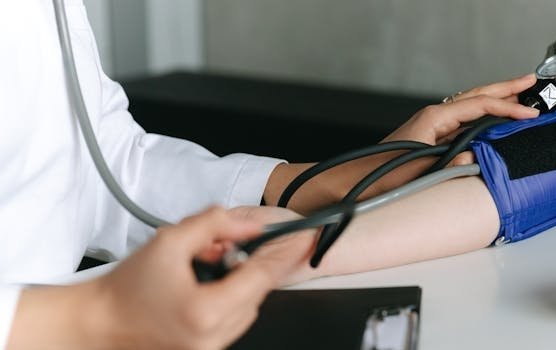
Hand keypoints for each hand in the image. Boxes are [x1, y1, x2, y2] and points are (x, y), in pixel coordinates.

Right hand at [11, 206, 315, 349]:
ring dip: (241, 283)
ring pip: (249, 308)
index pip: (263, 277)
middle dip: (250, 264)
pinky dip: (231, 300)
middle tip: (226, 247)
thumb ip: (215, 224)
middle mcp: (213, 337)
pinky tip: (207, 286)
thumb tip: (250, 224)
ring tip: (206, 267)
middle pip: (258, 292)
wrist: (100, 322)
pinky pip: (234, 321)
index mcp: (207, 310)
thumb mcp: (170, 241)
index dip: (286, 252)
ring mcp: (211, 349)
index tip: (305, 236)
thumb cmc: (127, 286)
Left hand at [382, 74, 539, 164]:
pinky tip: (493, 117)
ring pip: (472, 105)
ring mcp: (433, 124)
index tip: (530, 113)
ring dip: (496, 98)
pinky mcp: (432, 135)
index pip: (480, 106)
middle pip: (477, 95)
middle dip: (506, 88)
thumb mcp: (421, 170)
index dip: (508, 108)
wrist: (359, 179)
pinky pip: (465, 118)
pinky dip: (483, 113)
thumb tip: (475, 157)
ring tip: (519, 93)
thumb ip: (450, 164)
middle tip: (530, 80)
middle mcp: (434, 116)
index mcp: (434, 118)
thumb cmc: (383, 174)